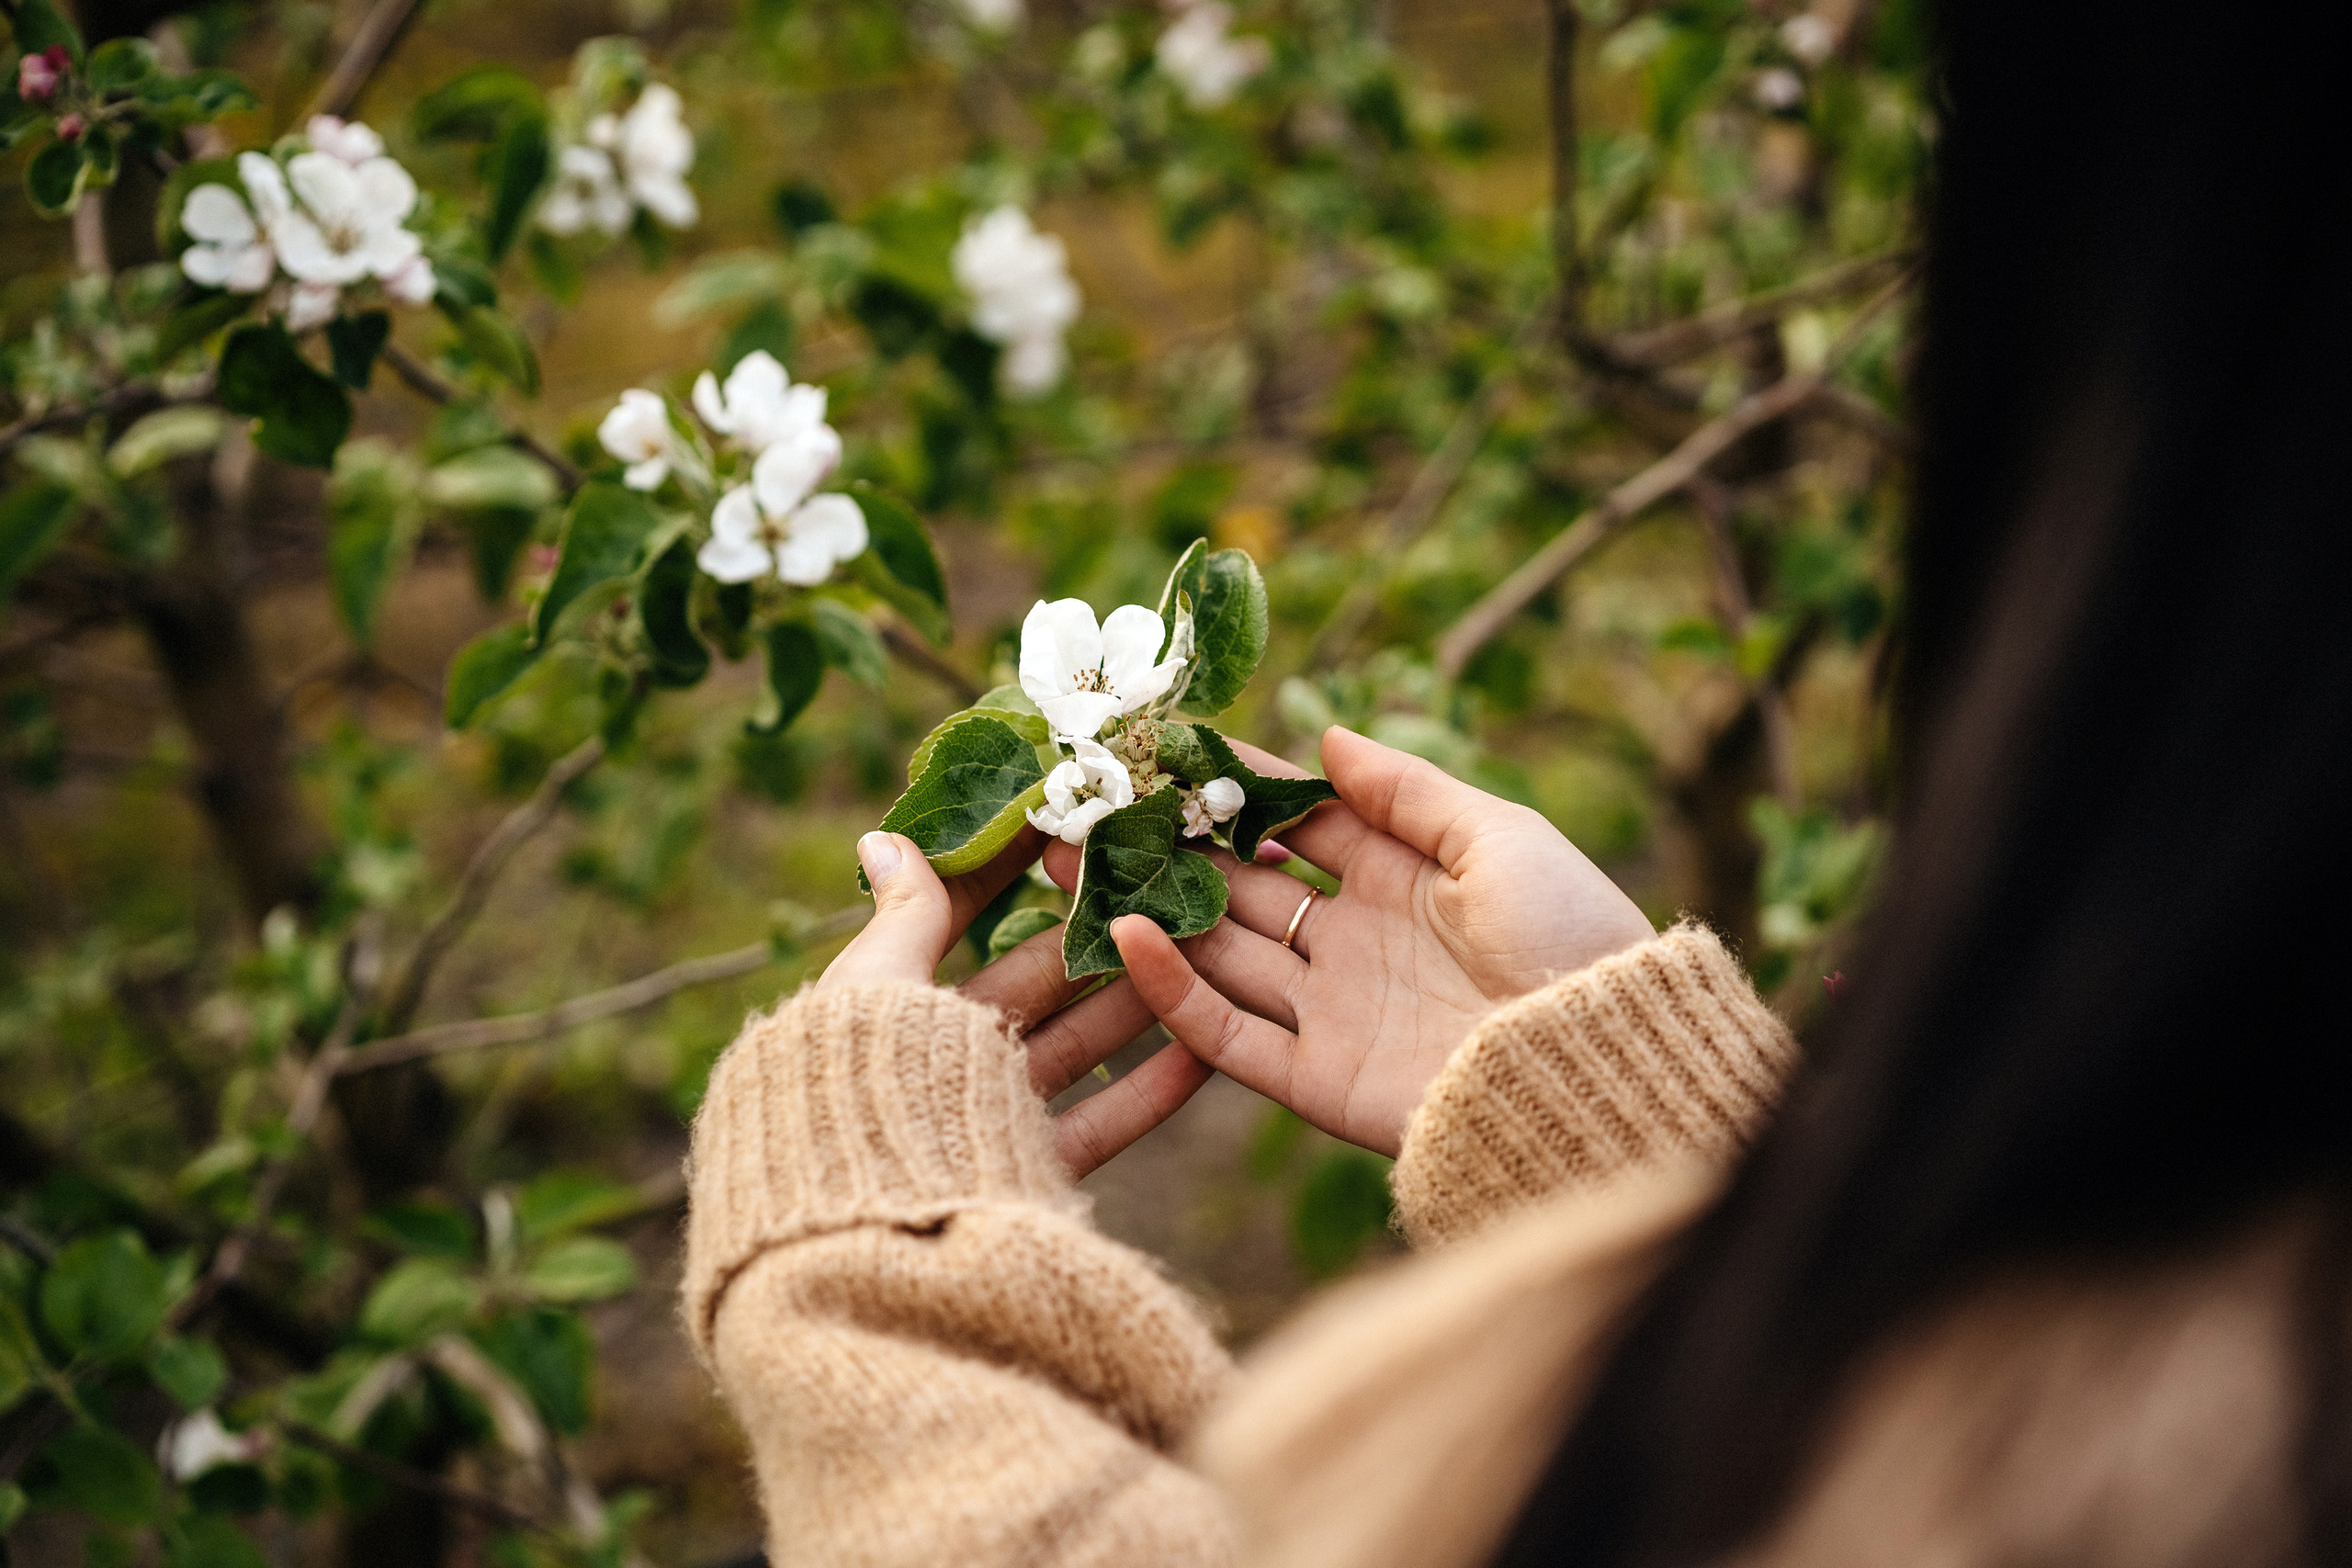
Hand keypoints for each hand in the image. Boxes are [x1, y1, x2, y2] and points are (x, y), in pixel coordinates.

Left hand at [819, 828, 1210, 1177]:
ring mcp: (987, 1114)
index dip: (1010, 863)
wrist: (861, 1230)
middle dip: (1096, 928)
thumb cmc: (854, 1088)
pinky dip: (1154, 1087)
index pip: (958, 913)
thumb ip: (902, 917)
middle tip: (1160, 877)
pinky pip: (1103, 1121)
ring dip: (1137, 996)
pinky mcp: (1027, 1170)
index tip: (1068, 815)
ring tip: (1200, 943)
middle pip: (1035, 979)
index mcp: (892, 1001)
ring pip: (1077, 1042)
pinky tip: (1206, 1047)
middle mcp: (938, 1056)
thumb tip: (883, 836)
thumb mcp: (874, 986)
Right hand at [1045, 726, 1654, 1156]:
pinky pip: (1226, 1033)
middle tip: (1088, 805)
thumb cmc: (1571, 937)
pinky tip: (1122, 937)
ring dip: (1145, 908)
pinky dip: (1171, 990)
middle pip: (1240, 886)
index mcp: (1400, 879)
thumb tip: (1326, 738)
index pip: (1296, 821)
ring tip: (1069, 861)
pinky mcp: (1315, 1078)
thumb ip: (1407, 791)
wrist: (1600, 1063)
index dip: (1233, 787)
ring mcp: (1330, 1010)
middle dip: (1166, 846)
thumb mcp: (1500, 838)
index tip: (1164, 749)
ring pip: (1217, 952)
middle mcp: (1353, 942)